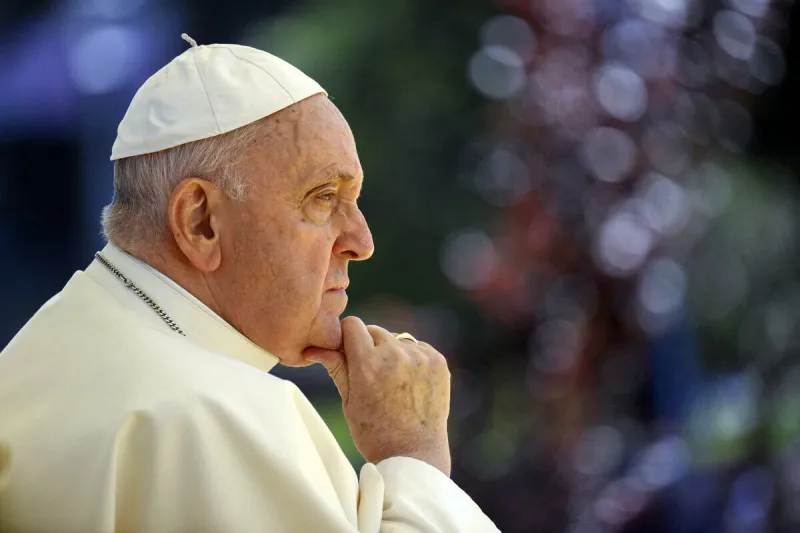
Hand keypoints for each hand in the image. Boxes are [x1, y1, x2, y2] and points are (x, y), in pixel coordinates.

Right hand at [304, 316, 451, 475]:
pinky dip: (412, 358)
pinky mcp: (438, 362)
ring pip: (397, 338)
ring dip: (392, 352)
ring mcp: (420, 358)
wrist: (414, 455)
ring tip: (393, 382)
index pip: (353, 325)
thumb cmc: (374, 432)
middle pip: (375, 331)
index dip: (348, 337)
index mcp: (367, 365)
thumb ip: (337, 367)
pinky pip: (418, 348)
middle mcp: (394, 356)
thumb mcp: (348, 401)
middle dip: (370, 346)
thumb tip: (313, 348)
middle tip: (371, 374)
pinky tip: (410, 383)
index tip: (349, 352)